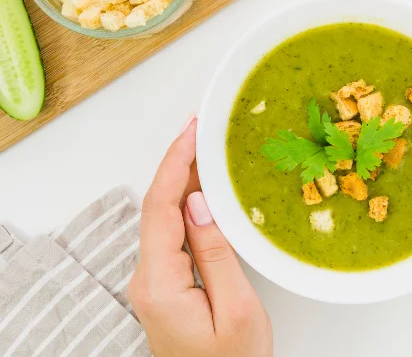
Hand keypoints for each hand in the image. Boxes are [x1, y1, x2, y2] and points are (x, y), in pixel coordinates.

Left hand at [129, 117, 272, 355]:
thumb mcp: (236, 309)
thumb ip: (215, 254)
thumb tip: (199, 202)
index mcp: (159, 283)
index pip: (160, 206)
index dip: (175, 162)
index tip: (193, 132)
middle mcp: (148, 279)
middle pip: (157, 206)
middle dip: (178, 162)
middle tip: (204, 130)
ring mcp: (155, 281)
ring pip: (164, 217)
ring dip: (183, 180)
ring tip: (208, 150)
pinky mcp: (167, 283)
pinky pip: (173, 233)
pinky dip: (188, 204)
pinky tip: (206, 190)